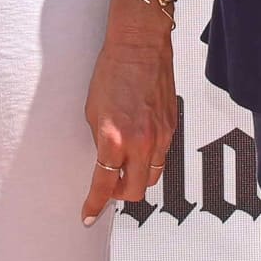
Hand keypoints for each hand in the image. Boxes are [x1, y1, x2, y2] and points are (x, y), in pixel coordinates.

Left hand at [82, 0, 177, 223]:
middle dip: (120, 195)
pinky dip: (148, 161)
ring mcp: (160, 135)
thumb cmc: (113, 69)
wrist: (141, 45)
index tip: (88, 215)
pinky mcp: (172, 127)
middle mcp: (141, 141)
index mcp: (114, 137)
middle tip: (109, 188)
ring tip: (124, 168)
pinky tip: (138, 149)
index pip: (104, 183)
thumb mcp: (93, 111)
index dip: (95, 204)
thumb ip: (100, 141)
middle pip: (136, 191)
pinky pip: (161, 157)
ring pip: (152, 176)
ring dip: (137, 179)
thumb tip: (106, 161)